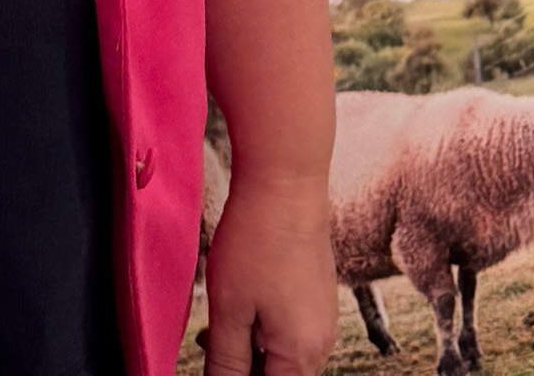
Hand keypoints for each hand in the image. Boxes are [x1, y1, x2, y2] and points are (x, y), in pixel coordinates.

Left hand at [202, 176, 337, 375]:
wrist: (286, 177)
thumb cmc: (256, 238)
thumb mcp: (229, 310)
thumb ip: (225, 364)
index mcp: (301, 355)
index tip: (217, 359)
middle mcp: (322, 342)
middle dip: (242, 370)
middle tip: (209, 340)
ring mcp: (324, 317)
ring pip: (283, 356)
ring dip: (250, 350)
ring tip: (219, 321)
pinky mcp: (319, 294)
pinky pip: (292, 330)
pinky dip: (264, 327)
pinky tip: (243, 302)